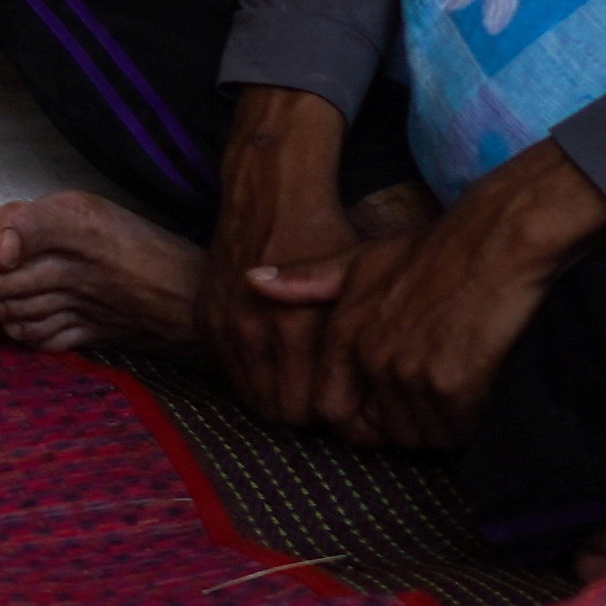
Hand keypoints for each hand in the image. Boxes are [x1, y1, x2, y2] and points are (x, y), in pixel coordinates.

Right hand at [193, 90, 368, 430]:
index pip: (311, 410)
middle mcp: (257, 329)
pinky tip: (273, 362)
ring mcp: (226, 325)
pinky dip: (249, 374)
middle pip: (282, 412)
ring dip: (276, 397)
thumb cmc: (326, 235)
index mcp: (299, 326)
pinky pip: (227, 372)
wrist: (269, 190)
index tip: (349, 407)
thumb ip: (371, 338)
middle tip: (327, 403)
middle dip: (305, 412)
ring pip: (252, 399)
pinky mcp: (205, 318)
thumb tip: (400, 395)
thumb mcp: (360, 279)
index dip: (333, 414)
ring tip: (302, 387)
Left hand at [318, 141, 605, 449]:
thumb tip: (251, 281)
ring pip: (416, 436)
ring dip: (436, 427)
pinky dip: (465, 424)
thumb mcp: (361, 259)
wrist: (495, 241)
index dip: (359, 417)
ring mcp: (407, 372)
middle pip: (376, 430)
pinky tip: (477, 392)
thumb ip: (308, 280)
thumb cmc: (432, 251)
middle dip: (399, 426)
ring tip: (455, 392)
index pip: (332, 409)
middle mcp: (369, 356)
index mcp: (343, 332)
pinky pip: (452, 431)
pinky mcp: (451, 384)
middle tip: (428, 402)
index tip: (385, 407)